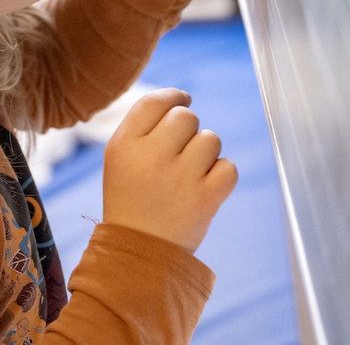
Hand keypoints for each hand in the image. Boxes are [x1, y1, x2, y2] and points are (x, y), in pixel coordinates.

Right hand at [103, 88, 237, 252]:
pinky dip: (221, 175)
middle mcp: (150, 158)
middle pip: (186, 116)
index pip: (155, 102)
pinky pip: (229, 167)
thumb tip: (182, 98)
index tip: (183, 100)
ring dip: (205, 153)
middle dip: (188, 130)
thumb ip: (144, 123)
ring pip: (210, 139)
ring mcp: (179, 178)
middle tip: (178, 154)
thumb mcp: (120, 157)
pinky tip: (204, 187)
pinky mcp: (205, 199)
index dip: (174, 96)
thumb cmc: (132, 197)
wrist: (139, 253)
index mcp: (124, 145)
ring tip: (188, 175)